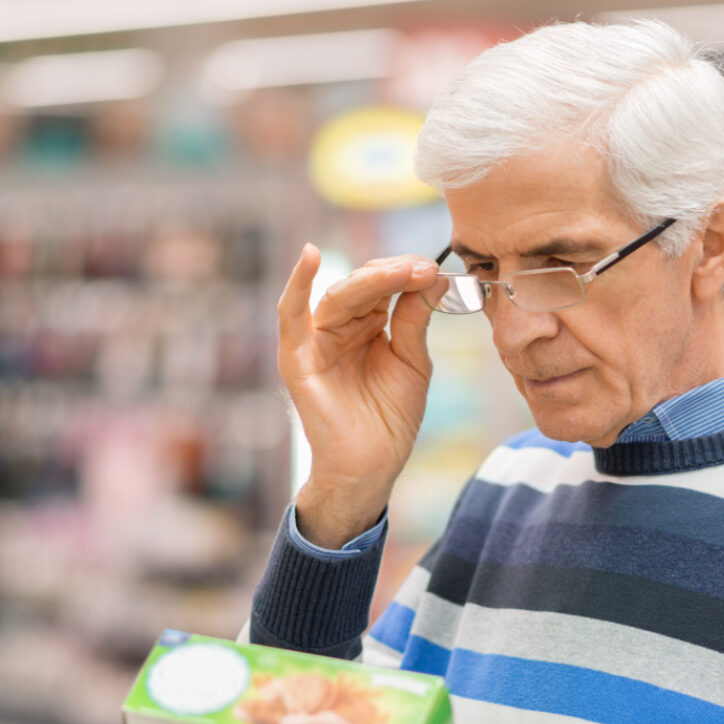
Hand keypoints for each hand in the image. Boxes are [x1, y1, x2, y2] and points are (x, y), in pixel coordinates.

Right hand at [277, 245, 438, 546]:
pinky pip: (290, 315)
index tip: (433, 269)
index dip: (406, 273)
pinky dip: (297, 284)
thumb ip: (415, 320)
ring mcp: (315, 341)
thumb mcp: (412, 362)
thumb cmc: (389, 420)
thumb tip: (431, 276)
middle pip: (362, 285)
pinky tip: (310, 256)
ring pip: (339, 295)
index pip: (382, 285)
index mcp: (366, 326)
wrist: (372, 466)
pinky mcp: (298, 358)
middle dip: (394, 274)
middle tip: (423, 268)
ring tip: (401, 271)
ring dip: (371, 280)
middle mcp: (338, 327)